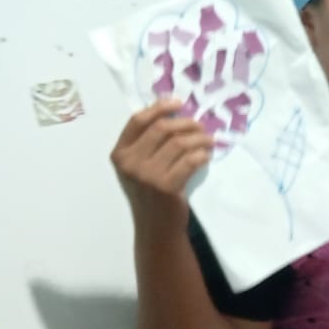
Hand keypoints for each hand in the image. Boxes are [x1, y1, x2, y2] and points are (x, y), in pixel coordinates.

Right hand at [110, 98, 212, 228]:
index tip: (179, 102)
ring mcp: (147, 175)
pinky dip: (202, 155)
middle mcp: (130, 162)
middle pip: (162, 128)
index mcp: (120, 153)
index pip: (137, 120)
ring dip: (199, 138)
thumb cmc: (151, 192)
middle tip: (201, 126)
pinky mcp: (166, 186)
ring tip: (208, 141)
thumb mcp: (140, 166)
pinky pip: (190, 160)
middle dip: (186, 123)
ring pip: (179, 143)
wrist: (156, 226)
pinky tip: (206, 156)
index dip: (159, 107)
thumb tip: (175, 111)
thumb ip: (149, 142)